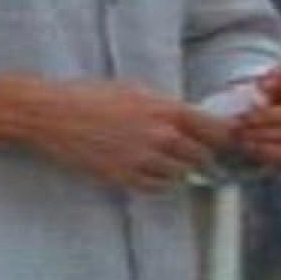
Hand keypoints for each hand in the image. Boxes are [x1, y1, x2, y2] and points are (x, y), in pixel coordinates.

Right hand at [0, 74, 232, 192]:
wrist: (54, 114)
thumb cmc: (92, 95)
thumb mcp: (136, 91)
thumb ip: (166, 107)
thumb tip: (190, 118)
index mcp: (166, 109)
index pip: (215, 129)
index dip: (224, 136)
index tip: (226, 139)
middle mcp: (160, 136)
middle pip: (202, 155)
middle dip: (204, 155)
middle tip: (200, 154)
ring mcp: (143, 159)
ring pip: (182, 174)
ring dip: (181, 169)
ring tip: (171, 161)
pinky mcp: (124, 178)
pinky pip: (157, 188)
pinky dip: (161, 183)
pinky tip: (153, 172)